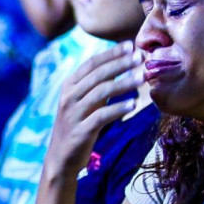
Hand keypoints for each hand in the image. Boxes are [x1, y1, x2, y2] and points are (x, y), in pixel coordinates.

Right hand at [46, 42, 142, 173]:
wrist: (61, 158)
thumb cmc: (78, 126)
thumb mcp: (85, 102)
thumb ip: (98, 84)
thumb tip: (121, 62)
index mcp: (69, 86)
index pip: (91, 63)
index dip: (111, 53)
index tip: (131, 45)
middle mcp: (68, 97)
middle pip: (97, 75)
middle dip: (120, 63)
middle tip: (140, 57)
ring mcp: (73, 113)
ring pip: (101, 92)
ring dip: (124, 83)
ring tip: (142, 77)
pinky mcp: (80, 131)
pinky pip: (101, 116)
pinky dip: (118, 108)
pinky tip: (134, 104)